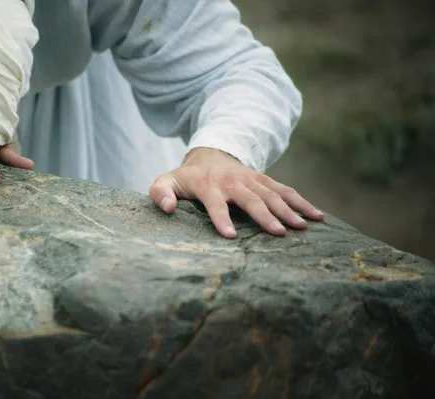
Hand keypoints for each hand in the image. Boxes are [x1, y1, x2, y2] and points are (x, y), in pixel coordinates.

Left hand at [149, 147, 323, 237]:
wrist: (209, 155)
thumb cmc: (186, 178)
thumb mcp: (166, 182)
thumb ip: (160, 193)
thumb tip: (168, 209)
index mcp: (208, 186)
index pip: (215, 203)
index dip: (221, 218)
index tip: (229, 236)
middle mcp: (233, 182)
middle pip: (251, 199)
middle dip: (265, 216)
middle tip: (279, 233)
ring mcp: (252, 180)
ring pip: (272, 194)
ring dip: (289, 210)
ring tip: (303, 226)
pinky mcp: (265, 180)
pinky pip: (286, 190)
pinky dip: (302, 201)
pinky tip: (317, 216)